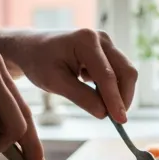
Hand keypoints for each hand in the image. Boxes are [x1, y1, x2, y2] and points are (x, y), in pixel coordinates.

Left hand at [0, 28, 137, 122]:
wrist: (32, 48)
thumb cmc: (39, 62)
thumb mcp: (54, 82)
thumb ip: (81, 97)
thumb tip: (104, 113)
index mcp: (86, 41)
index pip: (107, 75)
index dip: (115, 99)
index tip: (120, 121)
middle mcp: (101, 38)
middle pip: (126, 71)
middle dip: (123, 97)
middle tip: (116, 120)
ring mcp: (106, 44)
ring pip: (125, 73)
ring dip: (119, 93)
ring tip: (103, 108)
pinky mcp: (107, 52)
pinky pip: (118, 73)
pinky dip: (113, 88)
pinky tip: (97, 95)